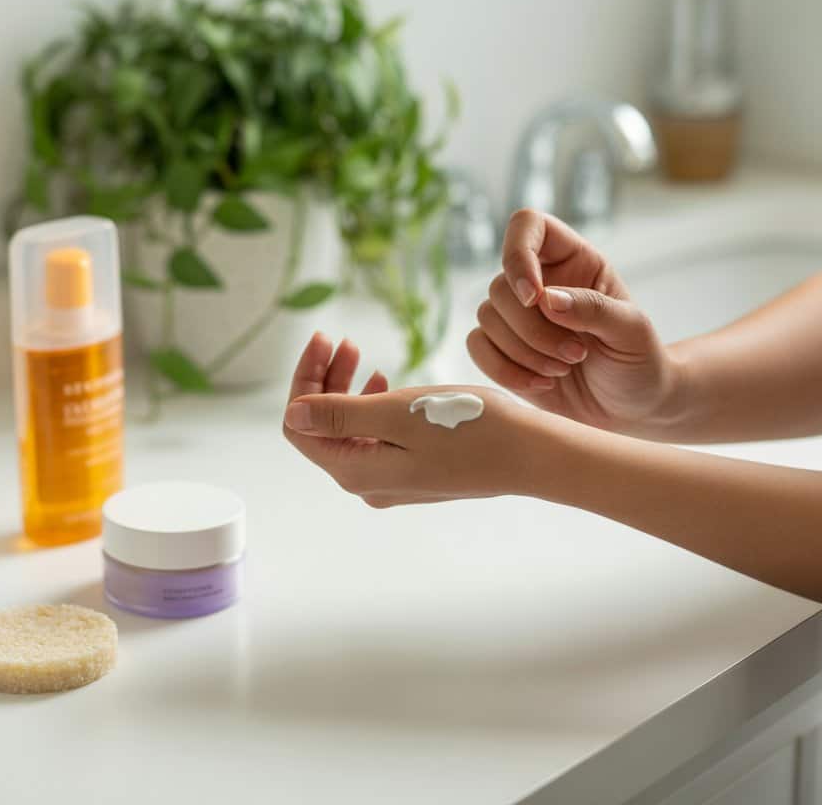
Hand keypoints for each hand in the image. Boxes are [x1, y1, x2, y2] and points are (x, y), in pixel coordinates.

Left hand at [282, 333, 534, 506]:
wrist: (530, 454)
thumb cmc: (469, 427)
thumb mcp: (397, 413)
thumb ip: (340, 416)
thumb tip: (291, 416)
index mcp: (355, 470)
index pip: (301, 425)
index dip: (304, 380)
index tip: (325, 339)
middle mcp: (367, 483)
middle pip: (322, 427)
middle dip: (324, 379)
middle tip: (345, 340)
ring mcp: (390, 480)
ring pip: (349, 430)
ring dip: (347, 389)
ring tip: (362, 354)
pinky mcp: (413, 472)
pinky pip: (374, 437)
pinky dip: (372, 405)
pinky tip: (386, 382)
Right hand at [467, 209, 682, 434]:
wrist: (630, 407)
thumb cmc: (639, 361)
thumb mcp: (632, 331)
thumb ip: (594, 308)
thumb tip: (547, 299)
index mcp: (573, 260)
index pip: (527, 225)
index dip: (519, 254)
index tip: (535, 297)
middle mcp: (539, 281)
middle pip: (501, 285)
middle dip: (533, 328)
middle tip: (577, 354)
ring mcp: (516, 316)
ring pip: (486, 317)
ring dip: (524, 352)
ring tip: (563, 369)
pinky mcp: (502, 350)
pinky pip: (477, 348)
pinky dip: (505, 370)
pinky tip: (542, 383)